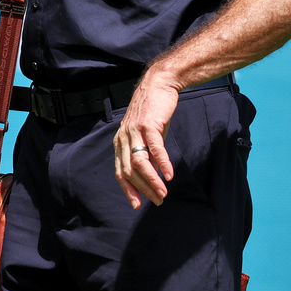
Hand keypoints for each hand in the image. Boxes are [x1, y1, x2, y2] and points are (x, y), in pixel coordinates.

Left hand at [113, 72, 180, 207]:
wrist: (158, 86)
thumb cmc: (152, 113)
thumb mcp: (146, 136)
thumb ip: (146, 154)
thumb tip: (154, 177)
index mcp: (120, 142)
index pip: (120, 171)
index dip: (128, 189)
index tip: (138, 205)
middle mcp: (123, 137)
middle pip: (130, 170)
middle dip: (143, 189)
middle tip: (158, 201)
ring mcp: (134, 131)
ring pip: (140, 162)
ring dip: (152, 180)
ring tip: (163, 192)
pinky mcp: (148, 125)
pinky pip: (155, 148)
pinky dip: (162, 163)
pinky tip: (170, 175)